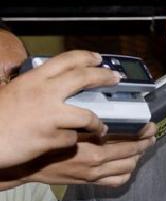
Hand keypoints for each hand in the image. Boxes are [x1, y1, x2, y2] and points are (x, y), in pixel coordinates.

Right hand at [0, 51, 119, 168]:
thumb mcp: (16, 91)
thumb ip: (39, 87)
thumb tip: (62, 86)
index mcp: (33, 79)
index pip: (66, 60)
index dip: (86, 57)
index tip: (98, 58)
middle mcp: (44, 93)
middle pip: (83, 78)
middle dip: (103, 77)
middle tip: (115, 79)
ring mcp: (48, 116)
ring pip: (86, 115)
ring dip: (96, 123)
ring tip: (100, 127)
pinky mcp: (49, 138)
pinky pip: (72, 140)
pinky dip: (71, 142)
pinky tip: (68, 143)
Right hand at [0, 123, 155, 188]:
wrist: (28, 165)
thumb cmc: (48, 143)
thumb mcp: (71, 129)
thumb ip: (93, 125)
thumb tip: (114, 118)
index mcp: (94, 150)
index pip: (129, 142)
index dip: (143, 134)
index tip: (150, 126)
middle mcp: (98, 165)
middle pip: (132, 155)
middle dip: (145, 144)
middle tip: (151, 135)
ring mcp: (95, 176)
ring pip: (128, 169)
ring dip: (137, 157)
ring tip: (142, 147)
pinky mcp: (90, 183)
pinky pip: (116, 182)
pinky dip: (126, 173)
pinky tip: (128, 163)